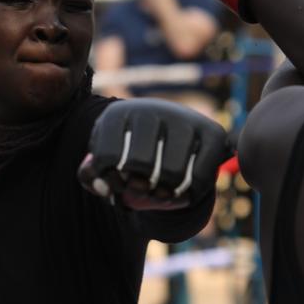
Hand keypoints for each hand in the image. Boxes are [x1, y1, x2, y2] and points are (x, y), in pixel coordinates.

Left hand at [78, 99, 229, 210]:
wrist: (169, 134)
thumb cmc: (128, 152)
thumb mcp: (103, 161)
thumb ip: (92, 177)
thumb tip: (104, 188)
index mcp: (117, 114)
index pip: (106, 157)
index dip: (109, 180)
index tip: (116, 183)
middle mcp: (151, 109)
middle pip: (141, 165)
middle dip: (138, 187)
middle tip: (141, 190)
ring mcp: (184, 117)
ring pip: (172, 173)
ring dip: (164, 194)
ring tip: (158, 193)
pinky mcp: (212, 131)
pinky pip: (200, 176)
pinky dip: (190, 193)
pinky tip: (181, 191)